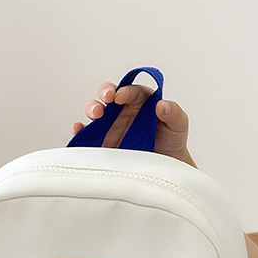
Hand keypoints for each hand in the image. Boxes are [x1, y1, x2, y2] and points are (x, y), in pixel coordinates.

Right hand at [72, 81, 195, 166]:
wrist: (165, 166)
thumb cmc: (172, 142)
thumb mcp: (179, 125)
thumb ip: (174, 112)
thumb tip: (162, 105)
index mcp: (141, 101)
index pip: (131, 90)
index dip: (126, 91)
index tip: (122, 96)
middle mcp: (123, 110)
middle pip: (109, 95)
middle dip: (104, 93)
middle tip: (107, 98)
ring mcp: (111, 125)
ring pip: (96, 110)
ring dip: (92, 108)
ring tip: (95, 114)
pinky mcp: (102, 141)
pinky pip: (87, 133)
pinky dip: (80, 130)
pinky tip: (78, 130)